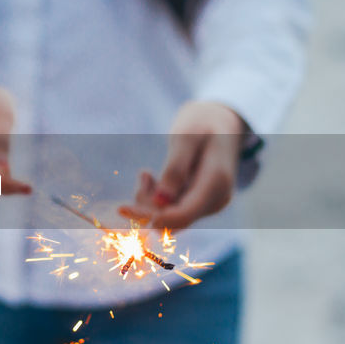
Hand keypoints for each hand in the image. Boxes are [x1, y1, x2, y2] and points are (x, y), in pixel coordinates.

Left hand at [119, 101, 247, 230]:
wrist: (221, 124)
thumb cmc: (203, 124)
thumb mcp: (186, 138)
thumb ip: (175, 168)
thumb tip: (160, 202)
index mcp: (217, 182)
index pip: (185, 213)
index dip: (154, 217)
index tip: (123, 209)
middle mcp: (216, 199)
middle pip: (175, 219)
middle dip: (146, 208)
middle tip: (133, 188)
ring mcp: (208, 204)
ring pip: (170, 216)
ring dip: (149, 201)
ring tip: (145, 174)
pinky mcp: (198, 204)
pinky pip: (171, 209)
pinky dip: (155, 197)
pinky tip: (149, 177)